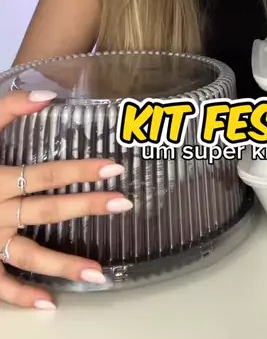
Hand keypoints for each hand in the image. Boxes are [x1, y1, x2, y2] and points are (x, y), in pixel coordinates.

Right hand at [0, 90, 131, 309]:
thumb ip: (7, 109)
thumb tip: (47, 94)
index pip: (46, 174)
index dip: (80, 170)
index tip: (114, 167)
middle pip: (47, 210)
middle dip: (87, 206)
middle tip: (124, 203)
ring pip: (28, 254)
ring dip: (63, 265)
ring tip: (99, 274)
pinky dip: (21, 295)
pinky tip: (48, 303)